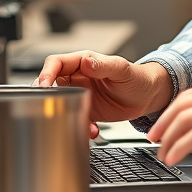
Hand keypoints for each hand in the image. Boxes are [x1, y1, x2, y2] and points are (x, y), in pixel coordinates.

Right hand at [36, 53, 172, 137]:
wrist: (148, 97)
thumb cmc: (137, 77)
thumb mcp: (122, 70)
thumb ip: (103, 65)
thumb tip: (86, 62)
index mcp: (84, 62)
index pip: (55, 63)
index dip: (45, 74)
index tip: (44, 87)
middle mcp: (78, 77)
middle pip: (50, 83)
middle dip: (47, 97)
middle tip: (52, 108)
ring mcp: (80, 94)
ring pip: (59, 103)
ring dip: (63, 114)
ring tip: (78, 122)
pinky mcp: (85, 110)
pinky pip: (72, 118)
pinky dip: (78, 126)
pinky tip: (91, 130)